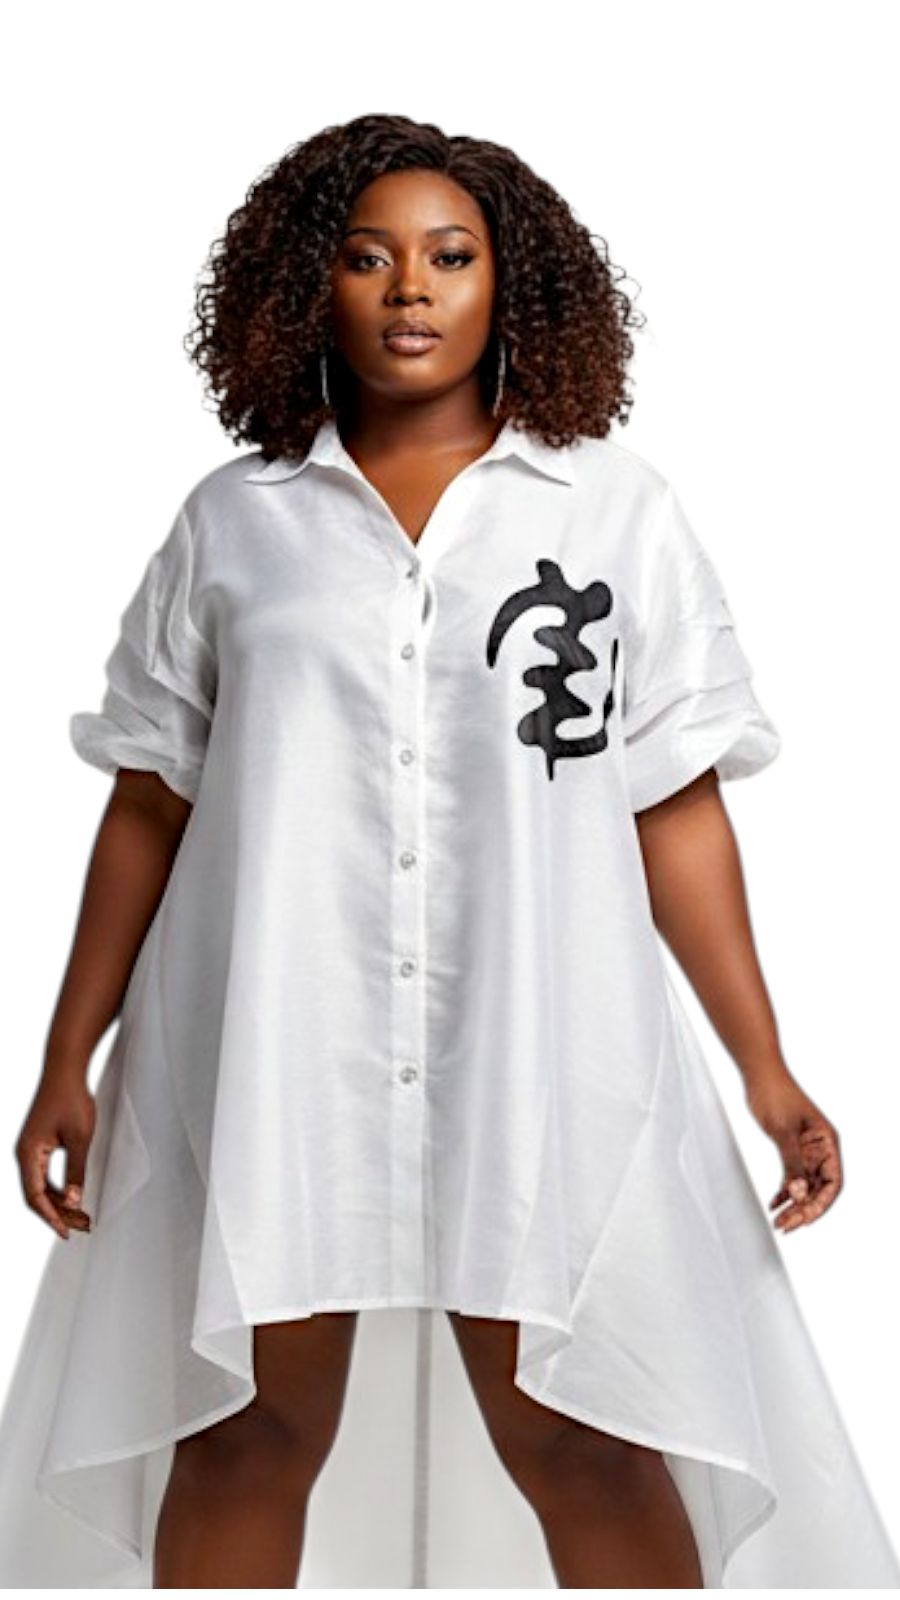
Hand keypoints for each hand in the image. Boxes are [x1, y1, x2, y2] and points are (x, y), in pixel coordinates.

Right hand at [14, 1075, 95, 1238]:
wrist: (64, 1070)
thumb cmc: (72, 1099)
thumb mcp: (79, 1138)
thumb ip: (76, 1171)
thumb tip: (75, 1202)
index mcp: (28, 1154)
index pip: (35, 1196)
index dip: (51, 1217)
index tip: (67, 1232)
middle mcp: (24, 1153)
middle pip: (36, 1194)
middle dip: (58, 1213)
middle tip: (82, 1227)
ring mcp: (29, 1149)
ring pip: (40, 1186)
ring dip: (59, 1202)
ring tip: (81, 1217)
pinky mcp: (37, 1144)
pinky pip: (43, 1174)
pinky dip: (58, 1188)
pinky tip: (73, 1197)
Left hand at [743, 1071, 842, 1232]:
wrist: (759, 1075)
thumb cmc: (775, 1094)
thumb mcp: (783, 1132)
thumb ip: (792, 1163)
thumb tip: (799, 1192)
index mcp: (827, 1143)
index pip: (832, 1182)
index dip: (820, 1204)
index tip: (804, 1218)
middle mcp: (820, 1149)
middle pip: (818, 1188)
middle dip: (803, 1209)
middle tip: (786, 1225)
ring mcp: (805, 1150)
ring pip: (803, 1186)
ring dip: (793, 1204)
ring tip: (779, 1221)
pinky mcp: (790, 1149)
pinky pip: (791, 1177)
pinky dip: (783, 1192)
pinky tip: (774, 1204)